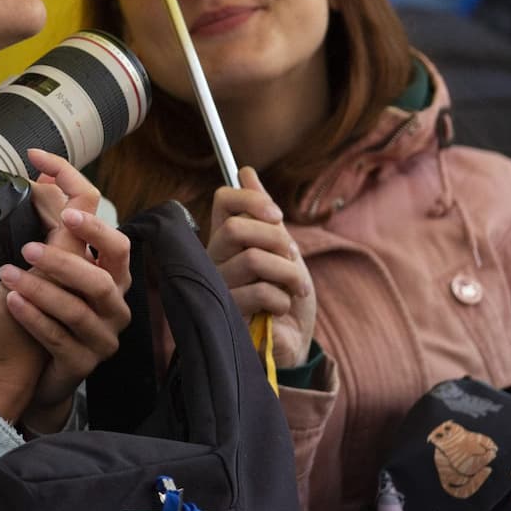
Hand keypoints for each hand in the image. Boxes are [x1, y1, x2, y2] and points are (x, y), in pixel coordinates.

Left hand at [0, 151, 132, 431]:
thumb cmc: (47, 311)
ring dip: (42, 287)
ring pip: (79, 307)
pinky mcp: (83, 362)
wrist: (36, 377)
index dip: (75, 189)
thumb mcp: (50, 265)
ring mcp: (102, 334)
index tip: (40, 164)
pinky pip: (60, 339)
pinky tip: (11, 302)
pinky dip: (35, 318)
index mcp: (108, 269)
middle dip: (73, 249)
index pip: (105, 223)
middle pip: (109, 266)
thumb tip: (40, 177)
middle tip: (30, 243)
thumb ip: (51, 226)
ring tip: (6, 273)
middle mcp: (113, 299)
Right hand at [207, 167, 314, 371]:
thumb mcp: (284, 249)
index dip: (249, 200)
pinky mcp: (227, 313)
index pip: (222, 201)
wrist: (294, 339)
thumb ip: (265, 215)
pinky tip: (281, 309)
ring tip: (296, 288)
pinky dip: (283, 300)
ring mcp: (217, 287)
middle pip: (236, 229)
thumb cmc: (286, 292)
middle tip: (294, 258)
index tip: (276, 214)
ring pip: (253, 260)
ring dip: (288, 274)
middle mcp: (214, 258)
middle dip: (277, 242)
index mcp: (226, 238)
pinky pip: (260, 292)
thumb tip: (246, 171)